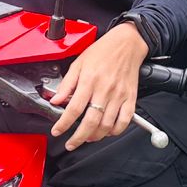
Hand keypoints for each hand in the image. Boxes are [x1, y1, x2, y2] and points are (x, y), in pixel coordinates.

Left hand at [48, 23, 149, 150]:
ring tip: (87, 137)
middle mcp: (104, 89)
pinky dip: (115, 131)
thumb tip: (56, 100)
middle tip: (71, 143)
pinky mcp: (131, 98)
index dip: (64, 124)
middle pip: (91, 121)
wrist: (127, 43)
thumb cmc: (103, 51)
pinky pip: (124, 121)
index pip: (74, 108)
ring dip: (95, 136)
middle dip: (78, 137)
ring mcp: (119, 95)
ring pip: (107, 125)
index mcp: (89, 80)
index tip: (57, 131)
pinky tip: (107, 131)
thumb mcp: (78, 63)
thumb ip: (67, 84)